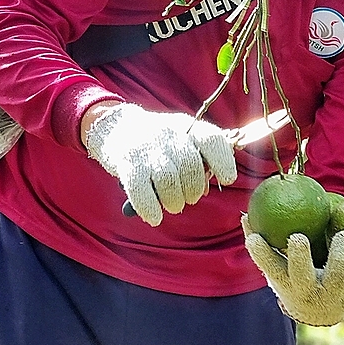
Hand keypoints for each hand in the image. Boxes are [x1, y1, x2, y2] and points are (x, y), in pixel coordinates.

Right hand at [84, 103, 236, 225]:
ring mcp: (146, 149)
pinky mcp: (126, 164)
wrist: (115, 127)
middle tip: (190, 198)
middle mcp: (169, 135)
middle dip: (194, 189)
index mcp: (188, 127)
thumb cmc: (159, 141)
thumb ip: (200, 159)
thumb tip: (211, 185)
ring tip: (174, 205)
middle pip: (190, 166)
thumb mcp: (182, 139)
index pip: (211, 140)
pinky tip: (154, 217)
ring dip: (174, 201)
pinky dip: (150, 208)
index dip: (223, 161)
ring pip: (168, 180)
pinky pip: (141, 190)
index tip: (227, 179)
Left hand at [241, 214, 343, 325]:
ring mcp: (286, 287)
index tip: (342, 233)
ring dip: (262, 253)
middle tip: (297, 237)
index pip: (338, 275)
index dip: (341, 256)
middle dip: (298, 259)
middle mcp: (306, 292)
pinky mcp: (271, 278)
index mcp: (333, 292)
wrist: (315, 311)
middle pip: (300, 277)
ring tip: (254, 236)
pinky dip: (252, 237)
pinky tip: (246, 216)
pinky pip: (259, 258)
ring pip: (272, 271)